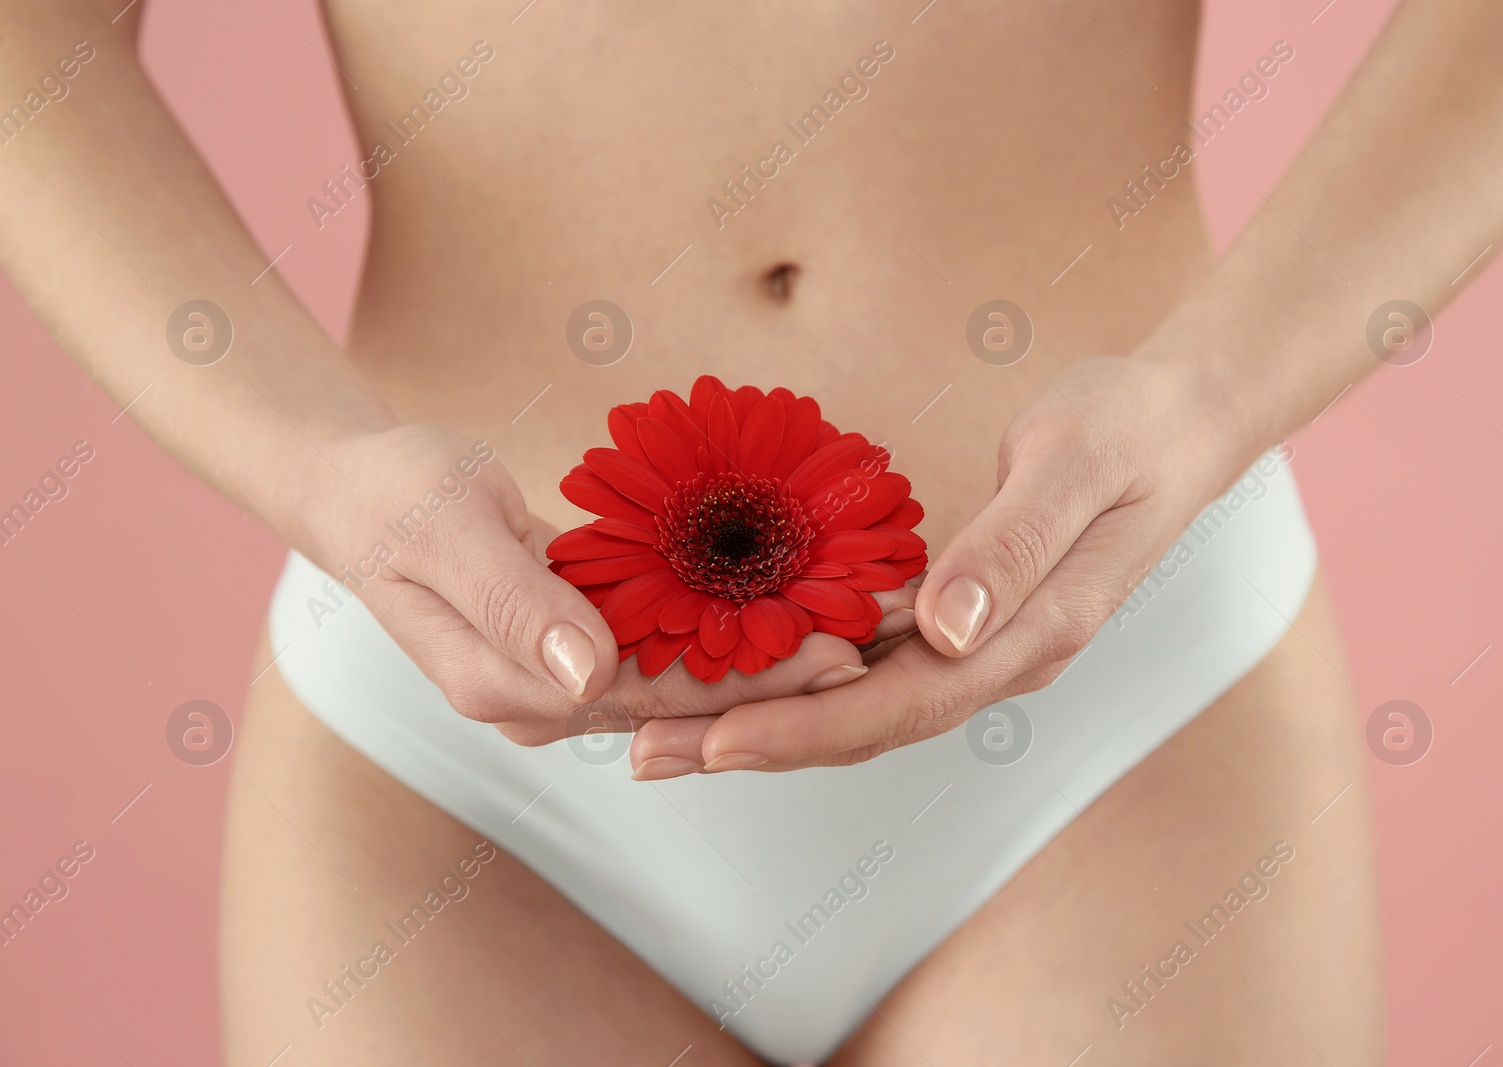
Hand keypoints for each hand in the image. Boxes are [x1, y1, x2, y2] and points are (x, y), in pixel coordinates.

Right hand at [306, 424, 912, 751]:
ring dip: (763, 650)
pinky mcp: (571, 642)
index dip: (751, 679)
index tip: (835, 655)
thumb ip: (513, 603)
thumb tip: (589, 673)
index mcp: (511, 687)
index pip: (655, 693)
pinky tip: (783, 596)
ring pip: (680, 669)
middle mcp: (543, 697)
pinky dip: (721, 619)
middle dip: (781, 674)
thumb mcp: (444, 531)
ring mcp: (558, 674)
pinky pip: (659, 636)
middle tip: (876, 642)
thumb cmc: (393, 498)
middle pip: (683, 694)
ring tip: (852, 624)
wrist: (356, 489)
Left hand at [628, 356, 1252, 772]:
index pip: (904, 704)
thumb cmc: (1130, 429)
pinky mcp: (963, 621)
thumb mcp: (1077, 464)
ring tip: (665, 732)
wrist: (1180, 422)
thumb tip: (945, 629)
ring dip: (767, 724)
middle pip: (865, 726)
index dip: (805, 728)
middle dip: (756, 745)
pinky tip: (737, 676)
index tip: (712, 741)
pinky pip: (872, 668)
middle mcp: (1000, 657)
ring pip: (862, 707)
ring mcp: (982, 646)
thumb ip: (1015, 545)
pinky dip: (801, 683)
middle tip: (644, 756)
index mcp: (1031, 633)